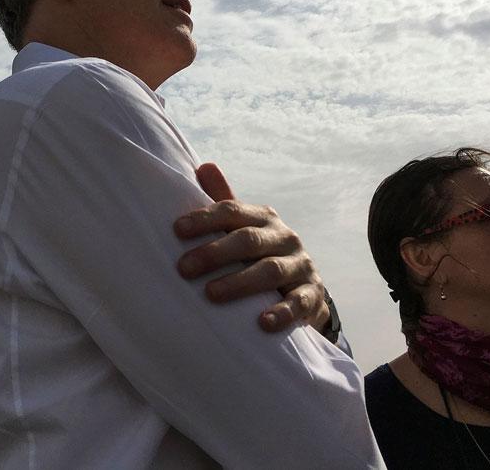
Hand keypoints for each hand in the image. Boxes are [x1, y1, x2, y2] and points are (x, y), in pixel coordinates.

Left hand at [175, 163, 330, 333]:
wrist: (304, 289)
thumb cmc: (261, 255)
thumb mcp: (244, 229)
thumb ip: (224, 203)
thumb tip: (203, 166)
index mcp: (263, 218)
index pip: (232, 211)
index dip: (205, 219)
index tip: (177, 229)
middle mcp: (284, 237)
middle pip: (248, 240)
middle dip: (214, 253)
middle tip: (183, 268)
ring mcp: (301, 265)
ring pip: (270, 271)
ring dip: (239, 283)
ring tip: (211, 294)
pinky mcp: (312, 295)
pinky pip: (297, 303)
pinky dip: (281, 312)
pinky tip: (261, 322)